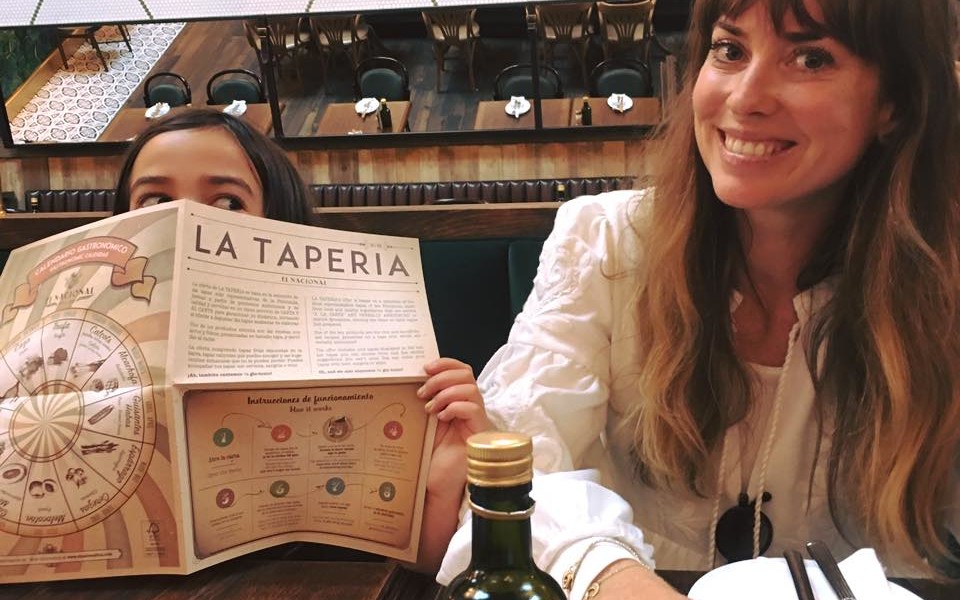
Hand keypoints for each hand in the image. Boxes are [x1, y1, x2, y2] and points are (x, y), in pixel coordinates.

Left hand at [419, 357, 493, 500]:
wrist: (436, 486)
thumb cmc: (431, 458)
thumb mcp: (425, 423)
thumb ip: (426, 402)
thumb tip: (413, 380)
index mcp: (458, 403)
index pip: (461, 371)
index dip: (446, 364)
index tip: (425, 367)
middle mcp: (470, 409)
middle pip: (467, 374)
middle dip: (442, 377)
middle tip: (423, 392)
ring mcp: (477, 421)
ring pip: (471, 388)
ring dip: (446, 393)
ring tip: (430, 408)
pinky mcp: (480, 434)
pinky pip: (473, 408)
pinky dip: (455, 407)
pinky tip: (441, 418)